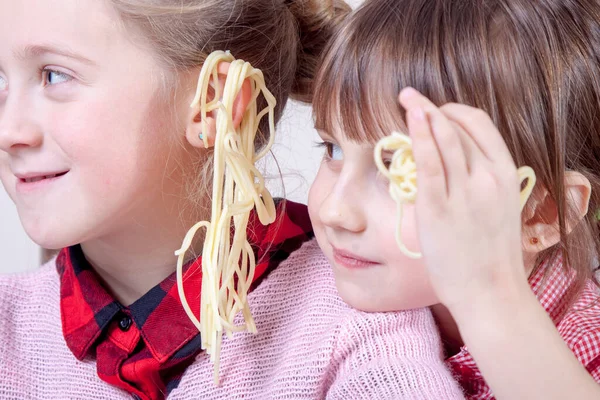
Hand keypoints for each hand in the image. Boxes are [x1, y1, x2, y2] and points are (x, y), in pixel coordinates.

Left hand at [398, 87, 529, 313]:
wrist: (490, 292)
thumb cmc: (490, 254)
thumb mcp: (499, 207)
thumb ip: (481, 181)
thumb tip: (456, 162)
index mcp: (505, 173)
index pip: (479, 125)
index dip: (453, 111)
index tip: (434, 110)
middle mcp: (487, 177)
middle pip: (456, 127)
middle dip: (431, 106)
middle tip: (410, 95)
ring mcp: (463, 192)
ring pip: (443, 139)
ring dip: (422, 112)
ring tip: (405, 97)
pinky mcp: (438, 208)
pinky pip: (429, 164)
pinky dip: (419, 137)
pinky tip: (410, 119)